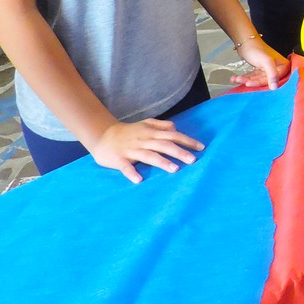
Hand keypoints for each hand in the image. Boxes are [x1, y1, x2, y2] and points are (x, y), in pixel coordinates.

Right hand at [90, 118, 204, 183]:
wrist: (102, 136)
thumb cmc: (128, 132)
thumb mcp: (145, 124)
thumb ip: (161, 125)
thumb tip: (176, 128)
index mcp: (151, 132)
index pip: (172, 135)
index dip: (187, 140)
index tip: (201, 147)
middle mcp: (144, 140)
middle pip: (164, 145)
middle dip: (179, 152)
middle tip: (193, 160)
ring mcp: (131, 150)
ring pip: (148, 155)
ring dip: (162, 162)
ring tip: (175, 169)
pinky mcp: (119, 159)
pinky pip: (125, 167)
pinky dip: (131, 173)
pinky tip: (139, 180)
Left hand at [232, 36, 290, 89]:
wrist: (244, 41)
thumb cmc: (256, 49)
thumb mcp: (266, 61)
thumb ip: (272, 74)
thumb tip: (275, 88)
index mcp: (282, 66)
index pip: (275, 79)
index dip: (263, 83)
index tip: (251, 84)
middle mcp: (276, 68)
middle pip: (265, 80)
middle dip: (252, 81)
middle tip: (243, 81)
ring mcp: (267, 70)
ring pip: (257, 79)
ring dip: (246, 80)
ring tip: (236, 79)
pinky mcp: (259, 70)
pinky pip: (253, 77)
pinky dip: (245, 78)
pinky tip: (236, 78)